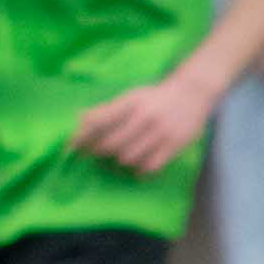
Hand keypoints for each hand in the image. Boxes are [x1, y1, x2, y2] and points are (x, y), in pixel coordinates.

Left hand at [71, 70, 220, 176]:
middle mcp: (143, 117)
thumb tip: (79, 119)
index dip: (81, 136)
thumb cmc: (155, 97)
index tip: (72, 147)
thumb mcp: (131, 96)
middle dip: (97, 152)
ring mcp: (160, 132)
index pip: (98, 121)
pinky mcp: (174, 146)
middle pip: (110, 144)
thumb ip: (107, 109)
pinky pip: (150, 166)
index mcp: (130, 102)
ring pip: (128, 158)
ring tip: (114, 160)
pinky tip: (136, 167)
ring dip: (117, 162)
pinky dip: (139, 171)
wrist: (192, 93)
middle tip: (92, 154)